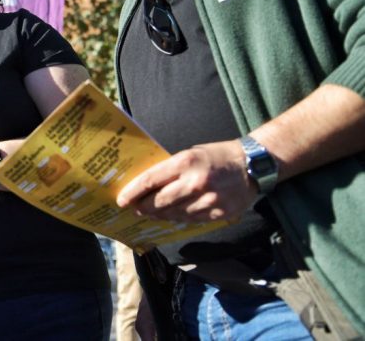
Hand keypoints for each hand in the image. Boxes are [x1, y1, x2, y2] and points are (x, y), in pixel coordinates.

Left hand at [116, 139, 256, 222]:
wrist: (253, 166)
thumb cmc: (216, 156)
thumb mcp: (190, 154)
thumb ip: (170, 169)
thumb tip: (146, 185)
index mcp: (185, 162)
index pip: (151, 180)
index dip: (133, 192)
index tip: (121, 200)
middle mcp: (196, 182)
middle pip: (159, 202)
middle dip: (143, 207)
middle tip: (134, 208)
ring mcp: (208, 200)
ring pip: (173, 214)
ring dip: (159, 215)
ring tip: (150, 212)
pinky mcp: (218, 213)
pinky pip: (190, 220)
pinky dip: (178, 218)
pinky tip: (171, 215)